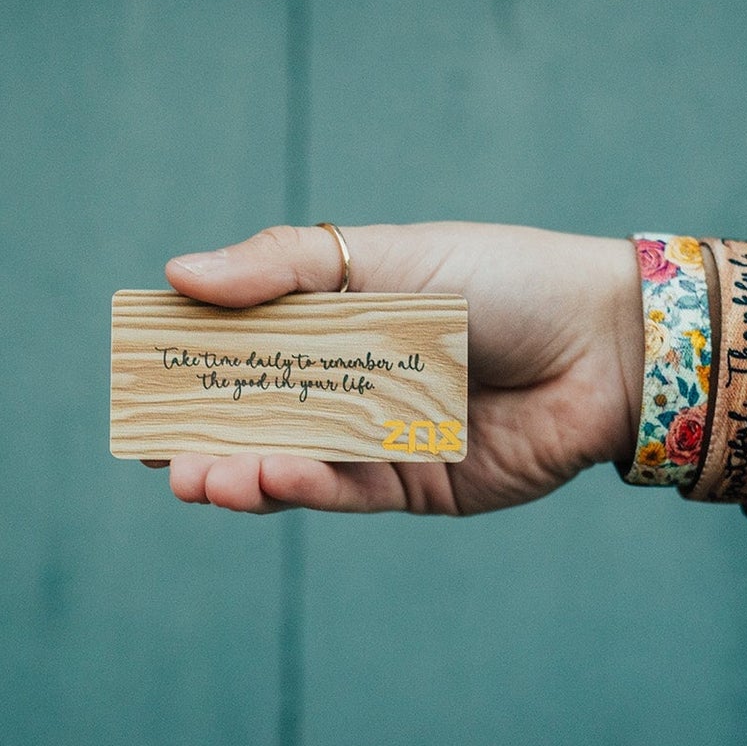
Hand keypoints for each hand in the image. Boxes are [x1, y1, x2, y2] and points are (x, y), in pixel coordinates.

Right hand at [154, 223, 642, 514]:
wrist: (606, 341)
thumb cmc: (500, 278)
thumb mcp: (386, 255)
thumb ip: (285, 267)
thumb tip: (176, 274)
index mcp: (338, 320)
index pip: (247, 345)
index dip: (193, 363)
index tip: (141, 377)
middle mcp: (353, 383)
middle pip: (261, 415)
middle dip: (206, 436)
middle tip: (155, 451)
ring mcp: (382, 439)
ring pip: (297, 462)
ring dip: (244, 472)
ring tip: (196, 477)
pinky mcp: (418, 484)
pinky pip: (352, 490)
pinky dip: (308, 486)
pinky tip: (269, 477)